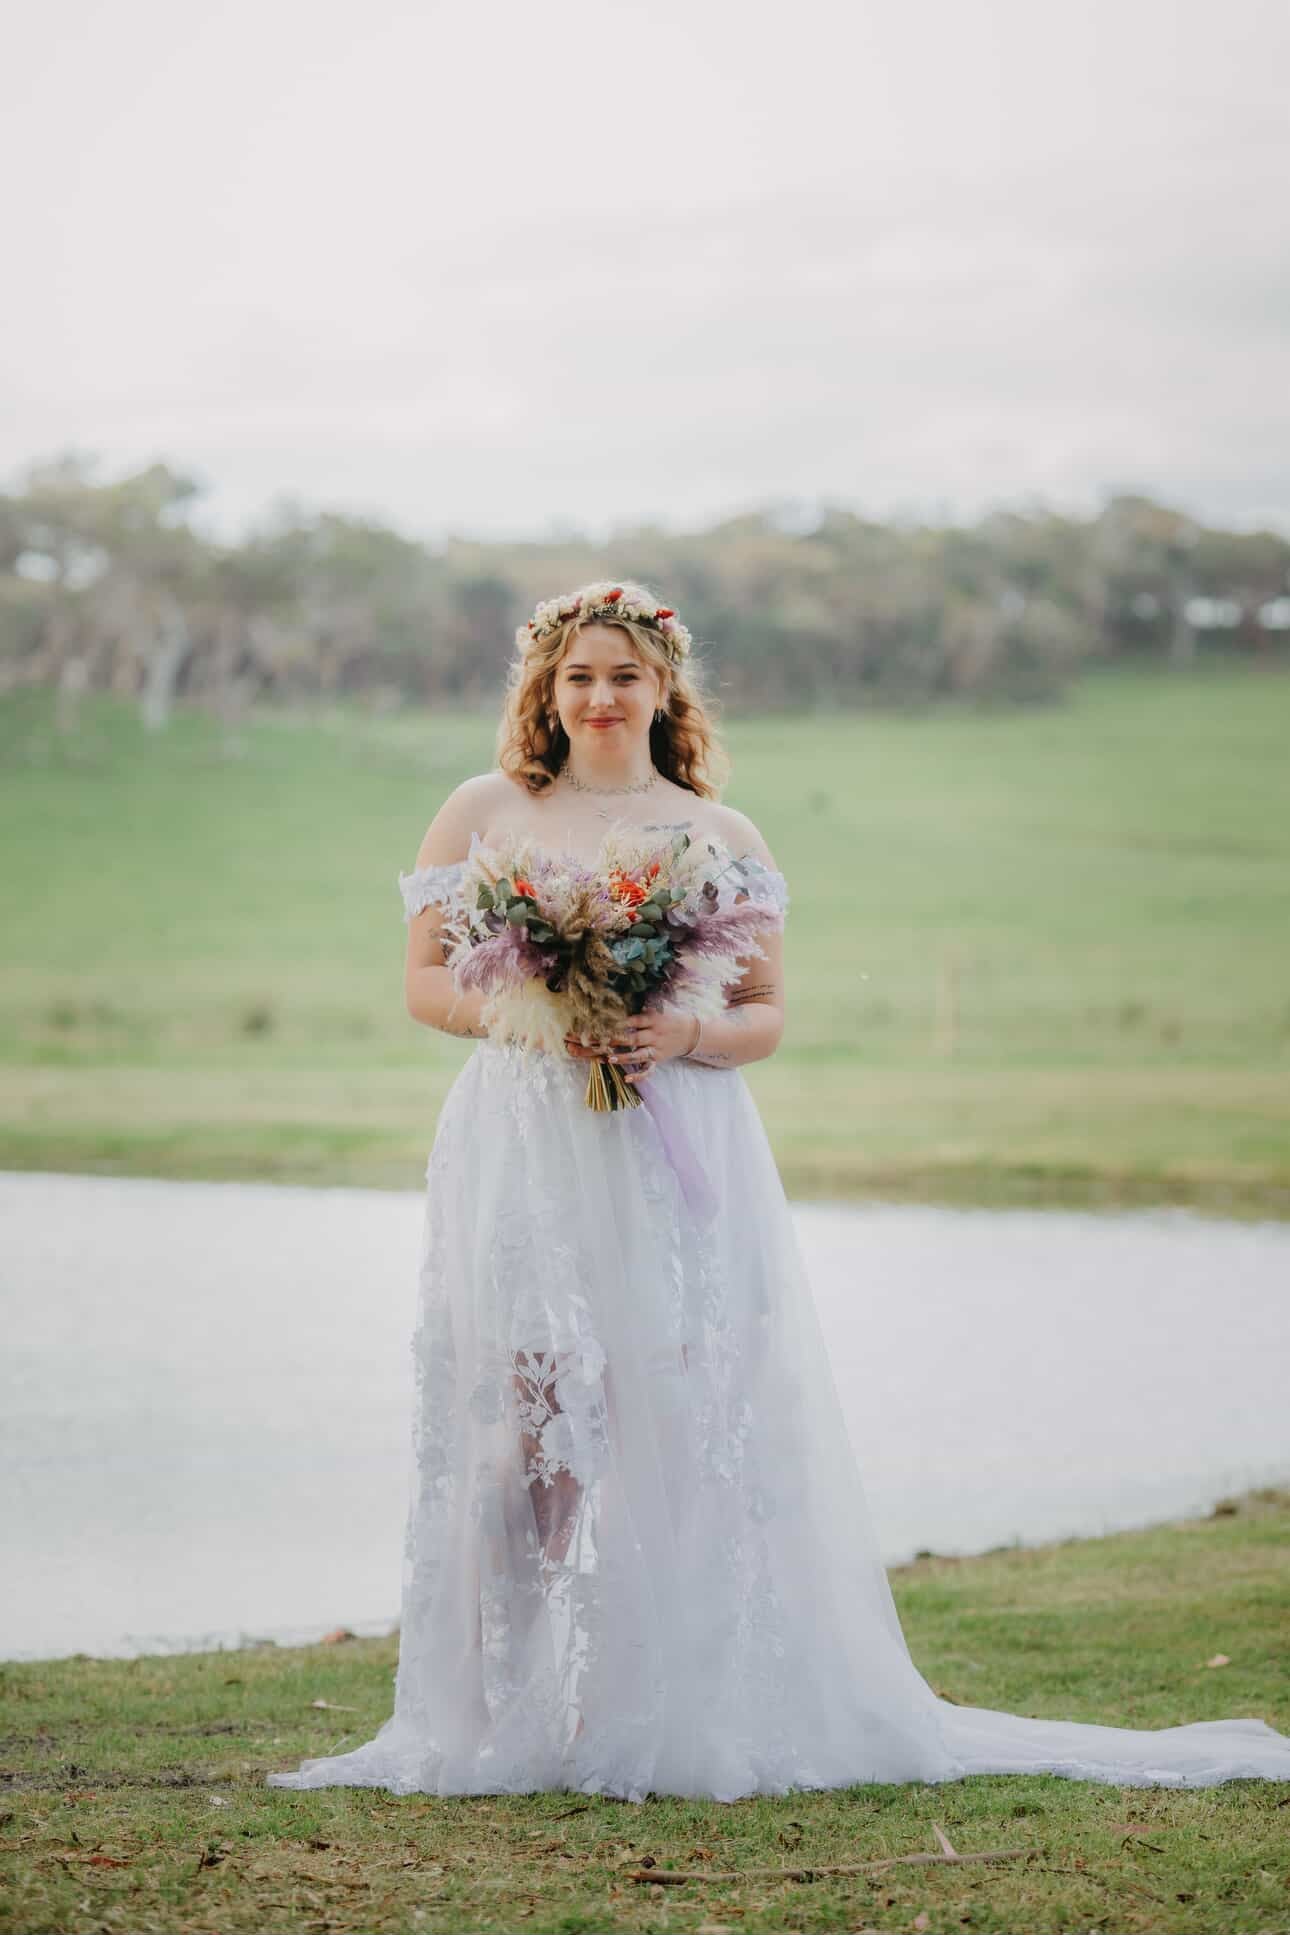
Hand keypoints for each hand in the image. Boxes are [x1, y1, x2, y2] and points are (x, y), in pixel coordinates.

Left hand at [563, 1011, 699, 1083]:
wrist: (690, 1032)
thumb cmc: (668, 1017)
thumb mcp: (656, 1007)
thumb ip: (639, 1004)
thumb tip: (617, 995)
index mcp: (650, 1019)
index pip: (629, 1020)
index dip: (611, 1022)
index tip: (593, 1023)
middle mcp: (653, 1034)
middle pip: (628, 1038)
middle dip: (606, 1040)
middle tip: (586, 1041)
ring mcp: (655, 1049)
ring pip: (638, 1054)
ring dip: (622, 1057)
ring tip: (607, 1058)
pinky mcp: (658, 1060)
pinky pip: (648, 1070)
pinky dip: (639, 1074)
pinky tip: (626, 1078)